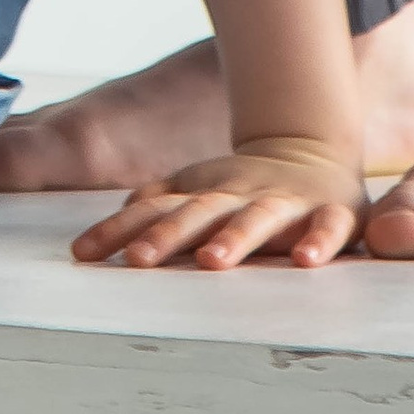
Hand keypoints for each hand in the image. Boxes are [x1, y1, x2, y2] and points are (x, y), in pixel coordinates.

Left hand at [69, 138, 365, 271]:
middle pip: (198, 214)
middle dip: (167, 236)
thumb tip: (106, 224)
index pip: (154, 211)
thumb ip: (153, 205)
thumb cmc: (241, 186)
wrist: (313, 152)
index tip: (83, 253)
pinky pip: (328, 227)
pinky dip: (319, 241)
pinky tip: (306, 261)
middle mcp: (238, 196)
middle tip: (137, 260)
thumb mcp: (195, 190)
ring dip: (234, 238)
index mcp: (203, 194)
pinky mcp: (331, 213)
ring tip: (211, 261)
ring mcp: (284, 203)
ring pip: (256, 219)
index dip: (118, 230)